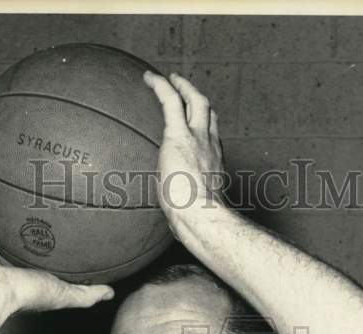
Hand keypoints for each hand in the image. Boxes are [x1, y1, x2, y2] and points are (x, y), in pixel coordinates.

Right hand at [0, 180, 113, 317]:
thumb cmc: (24, 294)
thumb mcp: (64, 293)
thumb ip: (87, 293)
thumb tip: (110, 291)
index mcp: (23, 265)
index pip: (39, 244)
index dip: (49, 231)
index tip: (61, 214)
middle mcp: (3, 253)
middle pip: (13, 226)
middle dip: (21, 209)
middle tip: (34, 186)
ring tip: (3, 173)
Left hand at [143, 71, 225, 239]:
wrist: (202, 218)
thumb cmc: (198, 225)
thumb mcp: (192, 214)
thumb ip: (184, 210)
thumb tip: (175, 226)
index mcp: (214, 165)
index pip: (211, 139)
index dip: (204, 128)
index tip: (195, 126)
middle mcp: (211, 147)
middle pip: (209, 114)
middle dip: (197, 98)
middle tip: (184, 89)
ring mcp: (199, 139)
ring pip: (195, 101)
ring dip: (182, 87)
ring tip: (168, 79)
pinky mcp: (179, 136)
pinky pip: (171, 101)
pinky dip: (161, 86)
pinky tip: (148, 78)